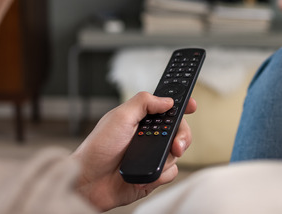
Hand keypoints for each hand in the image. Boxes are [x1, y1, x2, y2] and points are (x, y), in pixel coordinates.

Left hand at [71, 91, 196, 210]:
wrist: (90, 181)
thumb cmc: (98, 148)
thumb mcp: (120, 116)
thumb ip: (144, 102)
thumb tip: (167, 100)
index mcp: (140, 120)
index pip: (166, 110)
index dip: (181, 106)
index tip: (192, 105)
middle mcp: (148, 137)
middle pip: (178, 131)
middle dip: (182, 136)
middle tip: (176, 143)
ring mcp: (151, 156)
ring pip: (176, 153)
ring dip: (166, 158)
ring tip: (151, 160)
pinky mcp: (152, 175)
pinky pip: (170, 173)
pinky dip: (160, 174)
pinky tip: (146, 174)